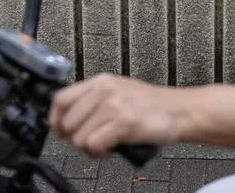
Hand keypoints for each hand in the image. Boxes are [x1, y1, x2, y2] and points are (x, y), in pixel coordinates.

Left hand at [50, 74, 185, 156]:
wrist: (179, 111)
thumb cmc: (151, 105)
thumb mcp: (119, 91)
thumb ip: (95, 99)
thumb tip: (69, 118)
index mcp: (101, 81)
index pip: (61, 99)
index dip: (55, 120)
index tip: (61, 132)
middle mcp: (105, 90)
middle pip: (67, 122)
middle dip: (75, 139)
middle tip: (91, 142)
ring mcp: (114, 105)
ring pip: (78, 137)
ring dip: (89, 149)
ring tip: (104, 146)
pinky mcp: (123, 122)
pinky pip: (93, 145)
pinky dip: (100, 154)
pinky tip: (111, 149)